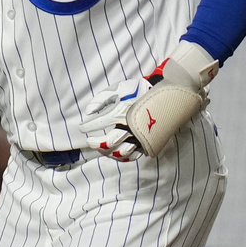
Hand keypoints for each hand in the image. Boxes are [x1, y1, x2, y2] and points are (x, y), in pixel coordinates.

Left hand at [79, 58, 208, 159]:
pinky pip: (134, 155)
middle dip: (96, 143)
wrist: (163, 93)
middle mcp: (130, 126)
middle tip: (90, 142)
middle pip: (109, 142)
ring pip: (121, 152)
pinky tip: (115, 154)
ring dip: (108, 153)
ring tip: (101, 149)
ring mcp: (140, 136)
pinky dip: (123, 157)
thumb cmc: (138, 90)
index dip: (87, 127)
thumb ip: (101, 99)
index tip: (82, 128)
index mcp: (121, 112)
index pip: (99, 123)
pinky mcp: (147, 142)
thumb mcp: (118, 88)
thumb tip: (88, 111)